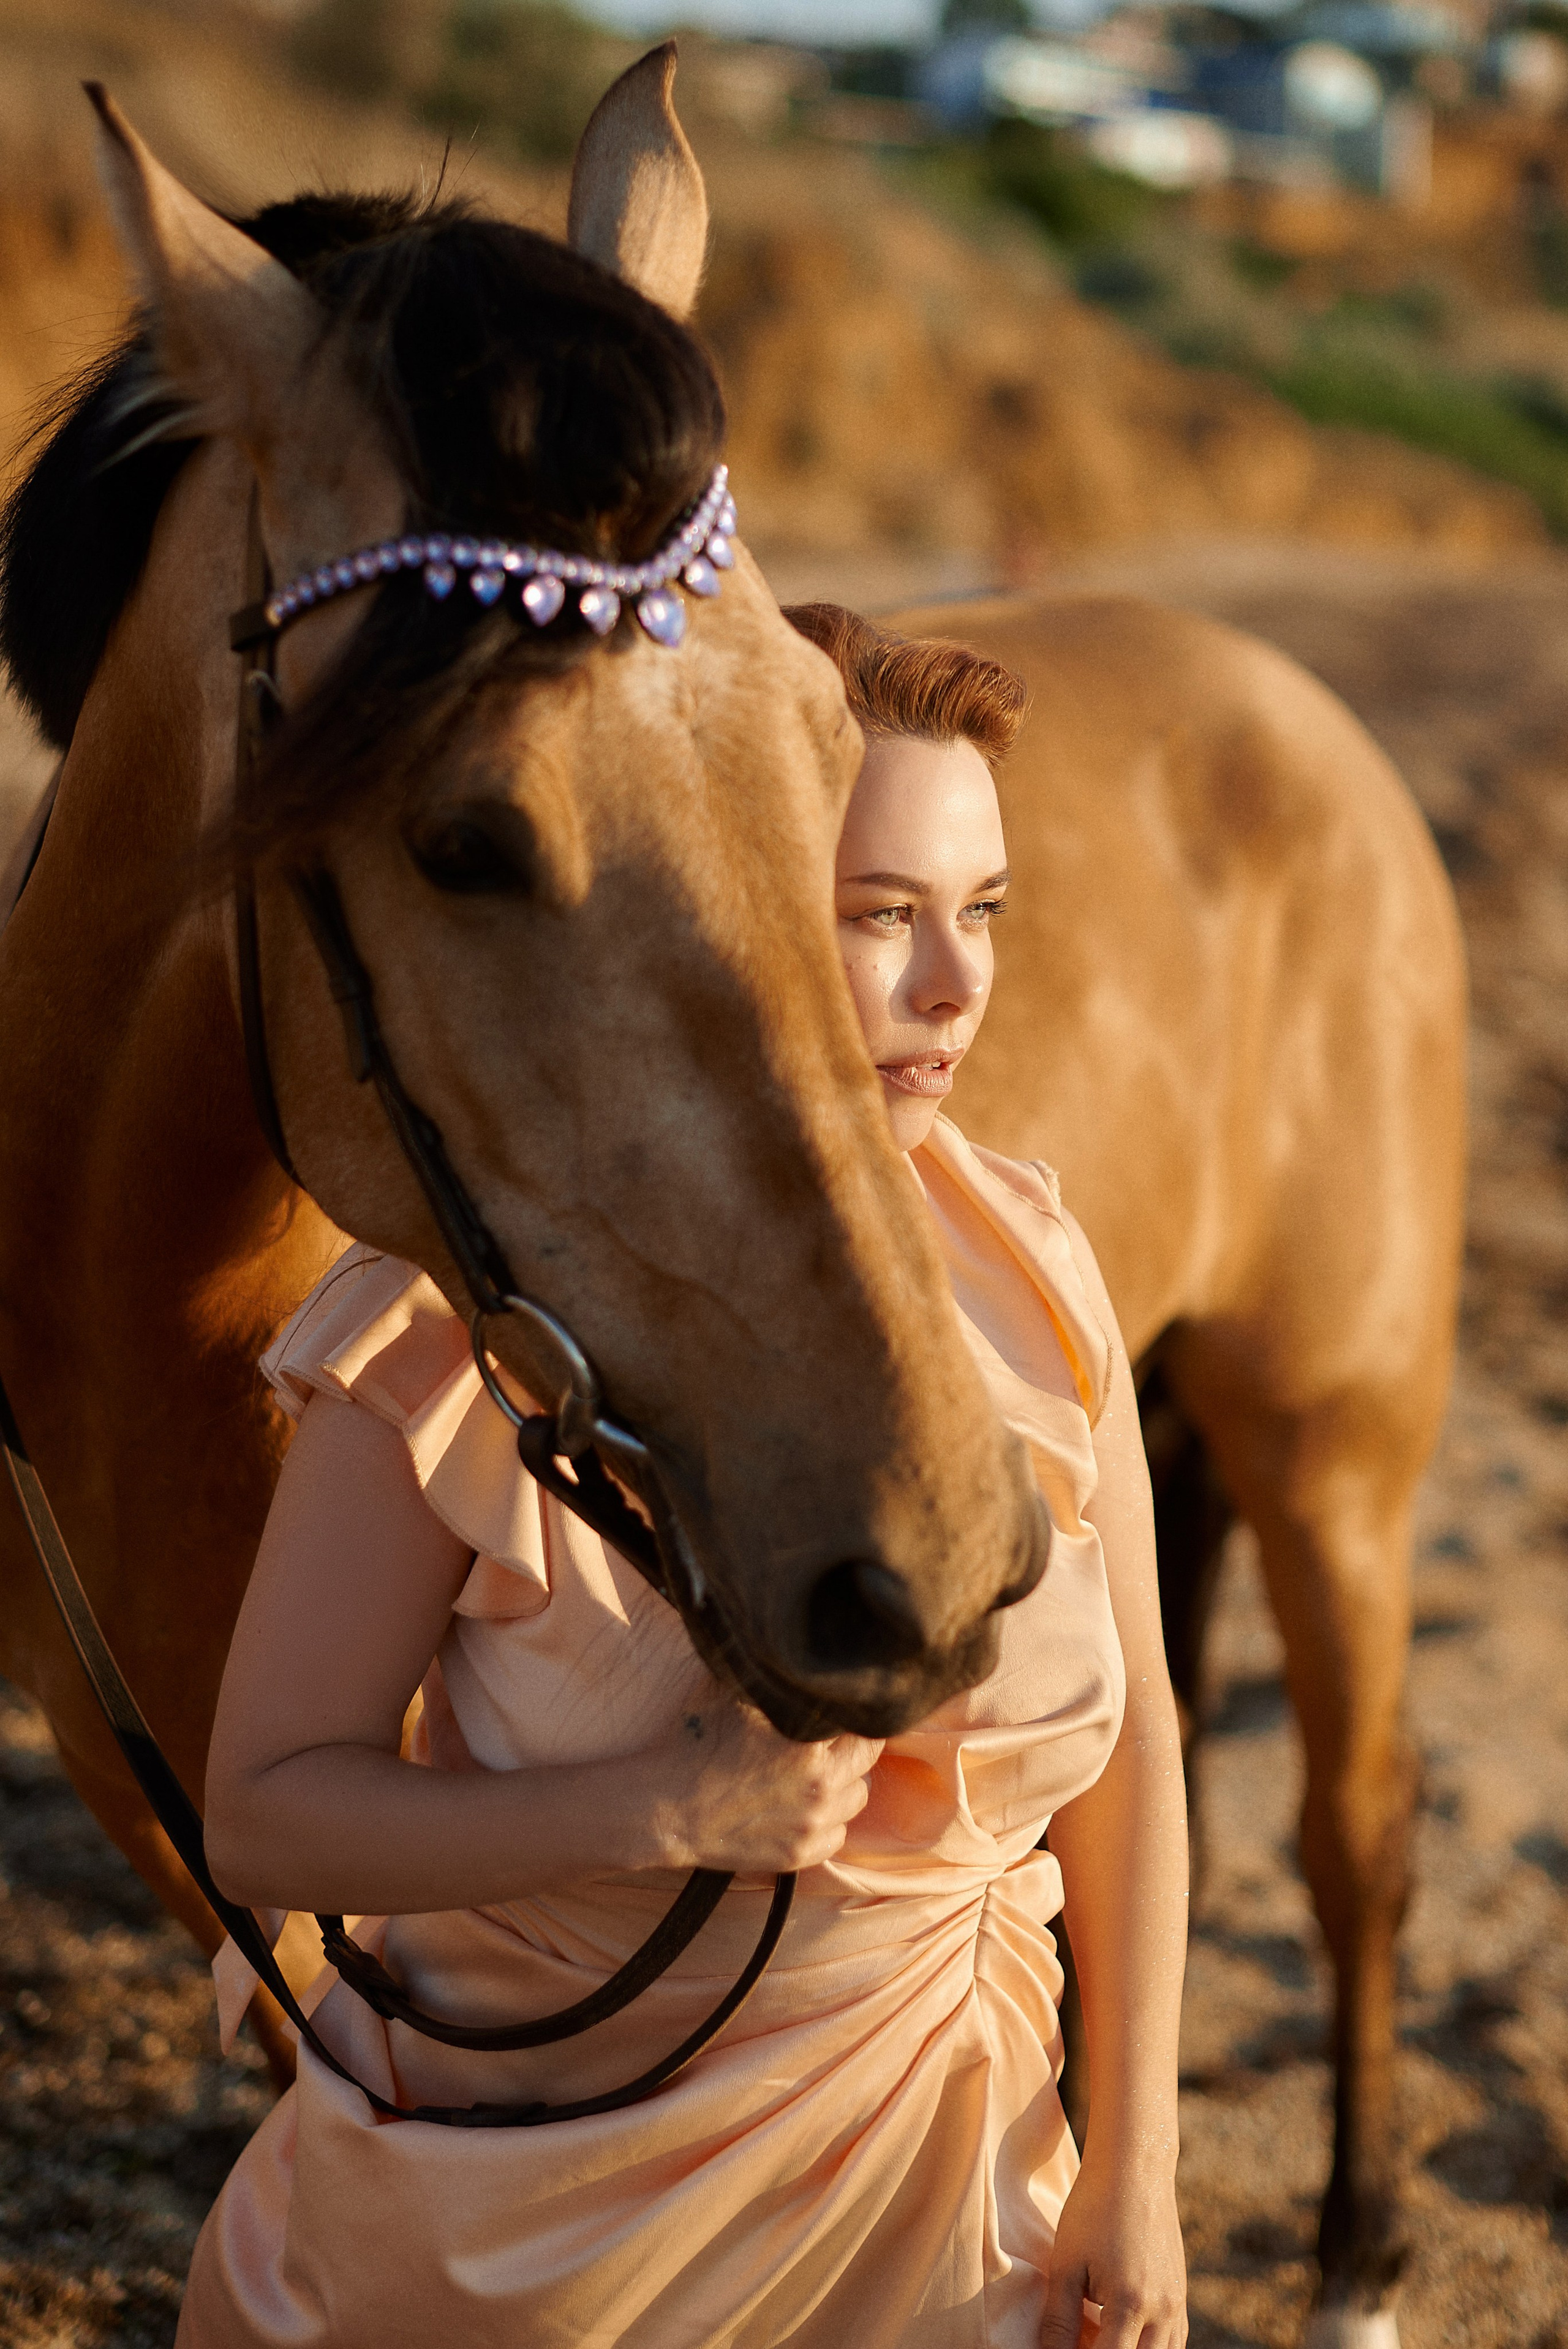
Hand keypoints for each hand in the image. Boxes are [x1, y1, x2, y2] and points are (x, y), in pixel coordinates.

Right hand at [648, 1693, 882, 1874]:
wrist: (663, 1808)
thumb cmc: (694, 1743)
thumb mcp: (733, 1692)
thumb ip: (775, 1677)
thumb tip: (799, 1650)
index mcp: (808, 1741)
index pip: (864, 1721)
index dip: (853, 1711)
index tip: (839, 1708)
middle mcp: (820, 1785)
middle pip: (867, 1759)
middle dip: (853, 1744)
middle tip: (829, 1737)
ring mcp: (812, 1825)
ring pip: (858, 1797)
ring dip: (844, 1782)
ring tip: (814, 1771)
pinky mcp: (799, 1855)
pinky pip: (839, 1835)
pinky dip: (828, 1820)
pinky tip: (800, 1804)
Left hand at [1040, 2143, 1186, 2348]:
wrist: (1134, 2169)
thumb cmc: (1093, 2210)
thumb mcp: (1066, 2264)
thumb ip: (1059, 2320)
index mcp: (1131, 2304)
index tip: (1066, 2348)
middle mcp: (1163, 2312)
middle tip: (1082, 2340)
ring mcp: (1177, 2305)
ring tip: (1100, 2338)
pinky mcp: (1181, 2297)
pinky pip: (1173, 2342)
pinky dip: (1149, 2348)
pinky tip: (1123, 2336)